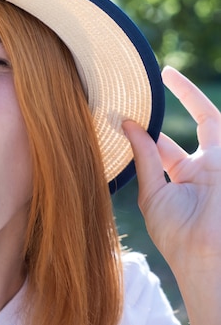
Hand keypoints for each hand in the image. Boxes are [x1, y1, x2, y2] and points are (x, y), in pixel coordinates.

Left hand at [123, 66, 220, 272]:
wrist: (205, 256)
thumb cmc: (177, 234)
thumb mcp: (153, 193)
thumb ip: (144, 158)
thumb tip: (127, 124)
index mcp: (182, 178)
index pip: (161, 144)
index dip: (143, 128)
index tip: (117, 111)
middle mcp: (203, 168)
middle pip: (187, 127)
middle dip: (174, 101)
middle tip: (154, 76)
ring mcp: (220, 163)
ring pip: (209, 120)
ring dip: (190, 96)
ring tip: (165, 73)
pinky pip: (217, 125)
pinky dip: (199, 106)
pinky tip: (179, 86)